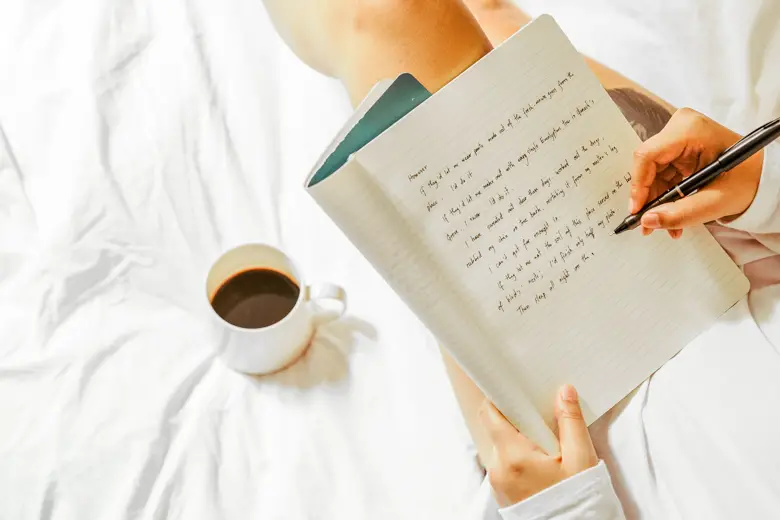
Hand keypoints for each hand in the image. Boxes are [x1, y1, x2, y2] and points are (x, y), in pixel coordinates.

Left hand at [479, 385, 597, 506]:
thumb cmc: (577, 502)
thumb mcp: (580, 459)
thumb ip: (571, 421)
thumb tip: (564, 391)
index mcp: (513, 456)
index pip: (490, 414)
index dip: (500, 399)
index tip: (515, 392)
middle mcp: (498, 469)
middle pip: (497, 430)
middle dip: (517, 421)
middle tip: (542, 422)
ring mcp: (498, 483)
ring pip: (502, 448)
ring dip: (519, 441)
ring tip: (546, 446)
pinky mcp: (502, 494)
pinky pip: (505, 465)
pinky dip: (519, 458)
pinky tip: (541, 463)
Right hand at [629, 108, 763, 237]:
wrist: (763, 175)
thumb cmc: (748, 179)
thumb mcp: (716, 202)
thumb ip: (681, 214)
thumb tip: (649, 220)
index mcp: (690, 131)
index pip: (647, 156)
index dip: (638, 185)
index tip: (638, 210)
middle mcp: (681, 127)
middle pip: (648, 165)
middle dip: (649, 197)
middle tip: (650, 223)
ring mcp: (679, 136)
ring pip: (652, 172)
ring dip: (657, 200)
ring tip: (666, 223)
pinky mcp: (679, 146)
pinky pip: (661, 172)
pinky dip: (665, 194)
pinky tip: (672, 211)